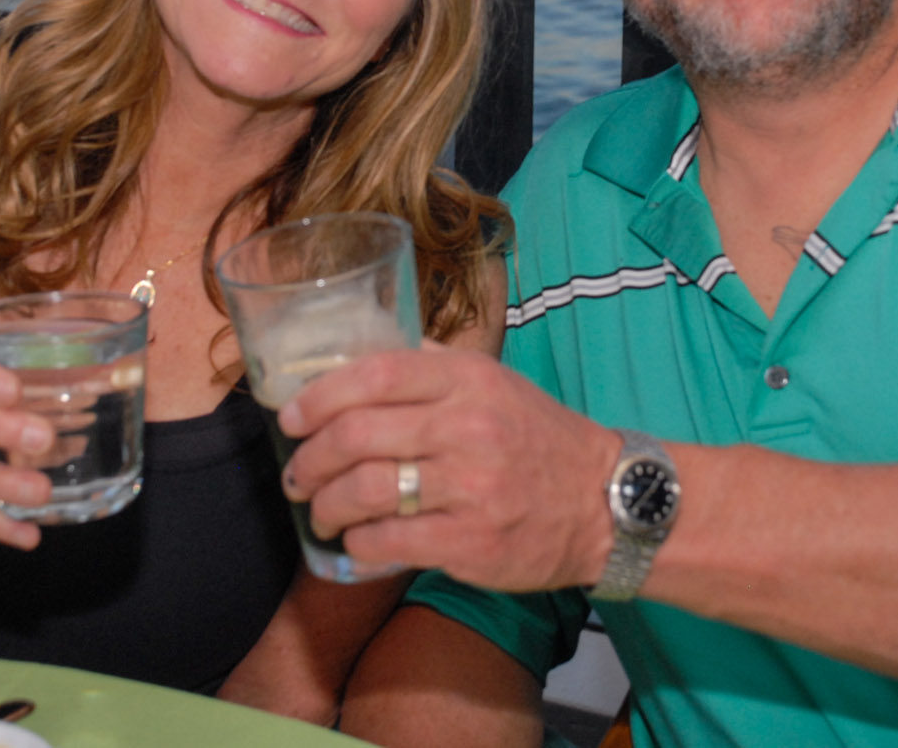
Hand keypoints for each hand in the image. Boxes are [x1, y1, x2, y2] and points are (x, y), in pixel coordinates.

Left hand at [278, 345, 621, 591]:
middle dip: (309, 460)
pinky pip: (388, 542)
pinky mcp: (471, 542)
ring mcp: (470, 487)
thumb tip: (359, 354)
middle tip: (298, 475)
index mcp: (468, 379)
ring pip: (365, 491)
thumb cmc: (538, 438)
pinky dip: (358, 544)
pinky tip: (357, 541)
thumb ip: (432, 365)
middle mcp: (467, 427)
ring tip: (321, 512)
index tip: (292, 418)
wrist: (606, 502)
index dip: (319, 396)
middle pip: (356, 435)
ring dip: (326, 506)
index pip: (374, 374)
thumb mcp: (494, 382)